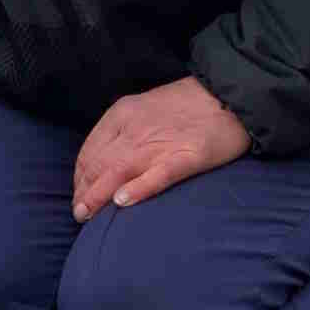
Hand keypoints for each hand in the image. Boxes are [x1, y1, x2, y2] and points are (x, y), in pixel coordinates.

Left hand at [72, 76, 249, 219]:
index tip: (79, 194)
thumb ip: (124, 130)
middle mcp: (135, 129)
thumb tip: (103, 161)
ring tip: (87, 215)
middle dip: (84, 191)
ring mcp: (160, 143)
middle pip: (98, 164)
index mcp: (122, 114)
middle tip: (79, 214)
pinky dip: (138, 188)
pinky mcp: (187, 156)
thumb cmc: (187, 105)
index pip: (90, 151)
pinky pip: (158, 175)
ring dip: (98, 195)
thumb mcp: (144, 108)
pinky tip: (122, 201)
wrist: (230, 94)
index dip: (80, 176)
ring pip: (118, 171)